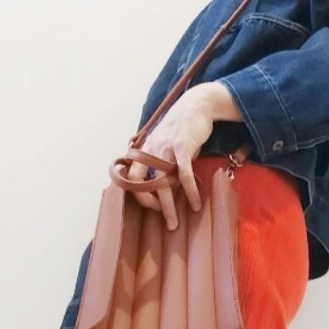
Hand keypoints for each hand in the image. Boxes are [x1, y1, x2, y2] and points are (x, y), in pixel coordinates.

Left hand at [124, 83, 235, 229]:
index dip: (140, 196)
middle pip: (145, 185)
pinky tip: (195, 203)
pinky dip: (189, 191)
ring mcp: (166, 149)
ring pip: (163, 184)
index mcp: (144, 152)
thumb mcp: (164, 144)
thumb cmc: (181, 128)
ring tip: (175, 223)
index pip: (132, 179)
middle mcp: (151, 151)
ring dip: (169, 207)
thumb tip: (167, 186)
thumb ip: (162, 163)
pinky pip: (184, 175)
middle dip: (153, 207)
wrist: (196, 105)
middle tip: (165, 223)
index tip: (153, 207)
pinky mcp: (183, 147)